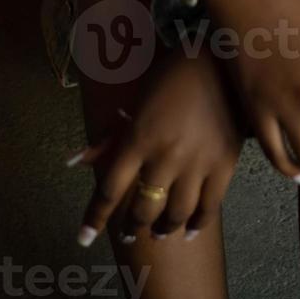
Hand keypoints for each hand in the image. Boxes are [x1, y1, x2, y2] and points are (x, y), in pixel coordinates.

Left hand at [66, 38, 247, 246]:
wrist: (220, 60)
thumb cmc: (172, 75)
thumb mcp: (137, 100)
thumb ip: (111, 138)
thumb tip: (75, 162)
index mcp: (138, 138)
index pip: (109, 189)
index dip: (95, 217)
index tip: (85, 238)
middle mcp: (164, 156)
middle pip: (143, 208)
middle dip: (132, 226)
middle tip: (130, 233)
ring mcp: (196, 163)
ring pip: (175, 213)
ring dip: (164, 228)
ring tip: (159, 231)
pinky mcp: (224, 165)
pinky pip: (209, 206)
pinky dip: (198, 223)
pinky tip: (190, 230)